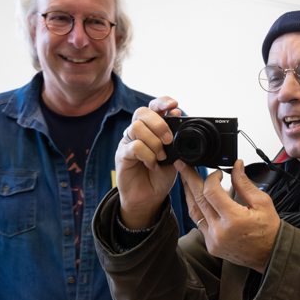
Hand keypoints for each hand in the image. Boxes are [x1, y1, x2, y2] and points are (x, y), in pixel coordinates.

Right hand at [116, 97, 180, 228]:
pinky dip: (147, 155)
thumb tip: (177, 112)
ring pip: (137, 128)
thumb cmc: (161, 176)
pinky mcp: (122, 156)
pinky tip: (152, 164)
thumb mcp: (174, 155)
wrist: (150, 197)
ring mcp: (128, 143)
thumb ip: (175, 136)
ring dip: (154, 143)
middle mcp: (138, 132)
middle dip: (159, 124)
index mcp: (151, 129)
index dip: (162, 102)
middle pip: (142, 112)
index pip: (153, 107)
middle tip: (168, 140)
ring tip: (161, 157)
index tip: (174, 105)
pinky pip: (134, 146)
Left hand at [176, 159, 280, 273]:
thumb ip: (244, 183)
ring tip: (185, 179)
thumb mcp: (262, 202)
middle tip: (182, 165)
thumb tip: (236, 165)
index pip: (211, 191)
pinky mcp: (211, 245)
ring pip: (194, 212)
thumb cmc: (268, 230)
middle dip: (189, 179)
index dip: (211, 177)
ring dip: (189, 194)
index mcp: (233, 219)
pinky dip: (198, 209)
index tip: (218, 173)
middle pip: (198, 199)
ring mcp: (213, 239)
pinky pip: (199, 224)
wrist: (270, 255)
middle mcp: (219, 231)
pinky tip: (199, 199)